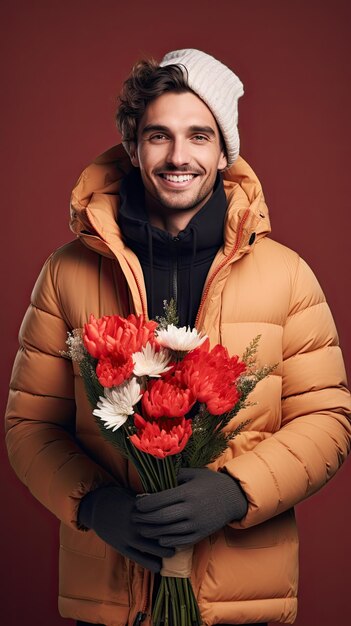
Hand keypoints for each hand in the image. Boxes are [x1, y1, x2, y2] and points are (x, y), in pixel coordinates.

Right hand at [78, 485, 174, 571]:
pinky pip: (136, 557)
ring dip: (162, 551)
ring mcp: (127, 536)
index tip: (183, 521)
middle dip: (170, 536)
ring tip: (173, 553)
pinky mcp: (121, 546)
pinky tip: (158, 567)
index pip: (159, 515)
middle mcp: (134, 523)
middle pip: (156, 531)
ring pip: (148, 546)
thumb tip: (168, 502)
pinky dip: (148, 562)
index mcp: (139, 508)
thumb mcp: (134, 495)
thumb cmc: (118, 498)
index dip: (171, 519)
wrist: (96, 507)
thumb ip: (149, 502)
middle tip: (183, 539)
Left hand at [133, 467, 247, 546]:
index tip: (137, 504)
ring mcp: (196, 524)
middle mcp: (191, 509)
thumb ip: (175, 476)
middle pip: (161, 517)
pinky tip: (159, 536)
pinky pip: (179, 541)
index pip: (160, 500)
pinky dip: (166, 540)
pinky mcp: (200, 535)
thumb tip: (154, 479)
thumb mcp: (194, 474)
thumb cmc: (211, 483)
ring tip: (142, 528)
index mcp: (187, 492)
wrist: (233, 498)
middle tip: (134, 517)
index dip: (145, 504)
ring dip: (152, 531)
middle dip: (144, 518)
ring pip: (168, 531)